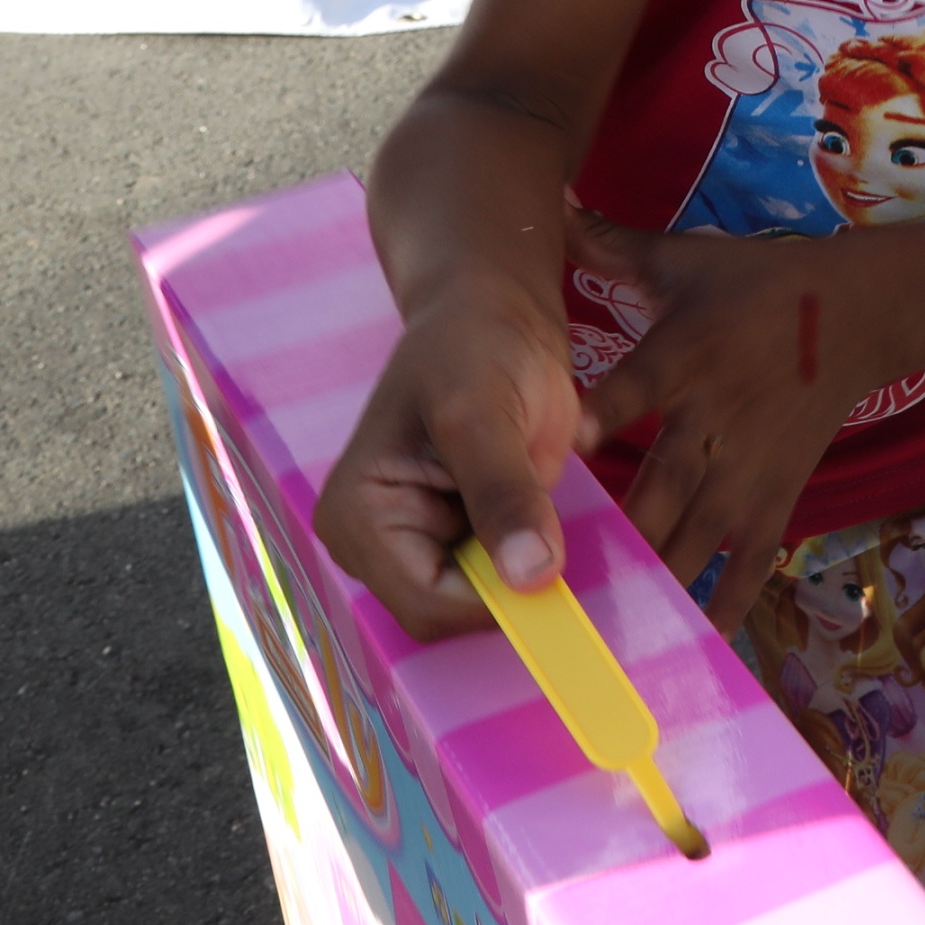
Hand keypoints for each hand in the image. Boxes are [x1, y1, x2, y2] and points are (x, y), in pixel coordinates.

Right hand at [312, 283, 583, 641]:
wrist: (497, 311)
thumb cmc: (475, 344)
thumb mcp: (484, 411)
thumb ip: (503, 492)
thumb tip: (530, 575)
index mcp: (357, 519)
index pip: (426, 604)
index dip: (495, 601)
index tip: (559, 575)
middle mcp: (377, 546)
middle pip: (452, 614)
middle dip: (511, 589)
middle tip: (567, 541)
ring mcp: (420, 545)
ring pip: (484, 604)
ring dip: (529, 579)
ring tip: (562, 525)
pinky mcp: (463, 539)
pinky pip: (504, 582)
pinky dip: (537, 566)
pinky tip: (561, 531)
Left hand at [571, 218, 878, 632]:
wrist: (861, 314)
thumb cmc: (760, 285)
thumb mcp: (686, 259)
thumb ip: (612, 244)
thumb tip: (551, 200)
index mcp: (683, 359)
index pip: (627, 396)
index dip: (589, 428)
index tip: (550, 463)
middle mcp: (710, 423)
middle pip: (653, 493)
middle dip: (605, 544)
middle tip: (550, 591)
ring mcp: (747, 471)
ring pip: (691, 540)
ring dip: (648, 587)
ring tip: (600, 638)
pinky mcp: (777, 498)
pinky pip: (747, 565)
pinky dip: (719, 605)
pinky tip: (687, 649)